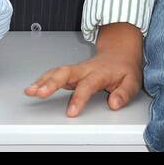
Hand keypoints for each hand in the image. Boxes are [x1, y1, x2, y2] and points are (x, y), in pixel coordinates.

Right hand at [26, 43, 141, 116]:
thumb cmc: (124, 68)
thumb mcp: (132, 81)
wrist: (120, 52)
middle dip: (50, 83)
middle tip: (39, 93)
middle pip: (65, 73)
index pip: (88, 85)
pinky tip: (33, 87)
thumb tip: (114, 104)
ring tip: (30, 91)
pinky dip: (42, 79)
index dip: (79, 98)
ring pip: (57, 71)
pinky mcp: (71, 71)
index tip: (71, 112)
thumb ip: (124, 93)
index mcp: (100, 72)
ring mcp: (76, 69)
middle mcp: (85, 69)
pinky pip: (54, 73)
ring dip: (42, 81)